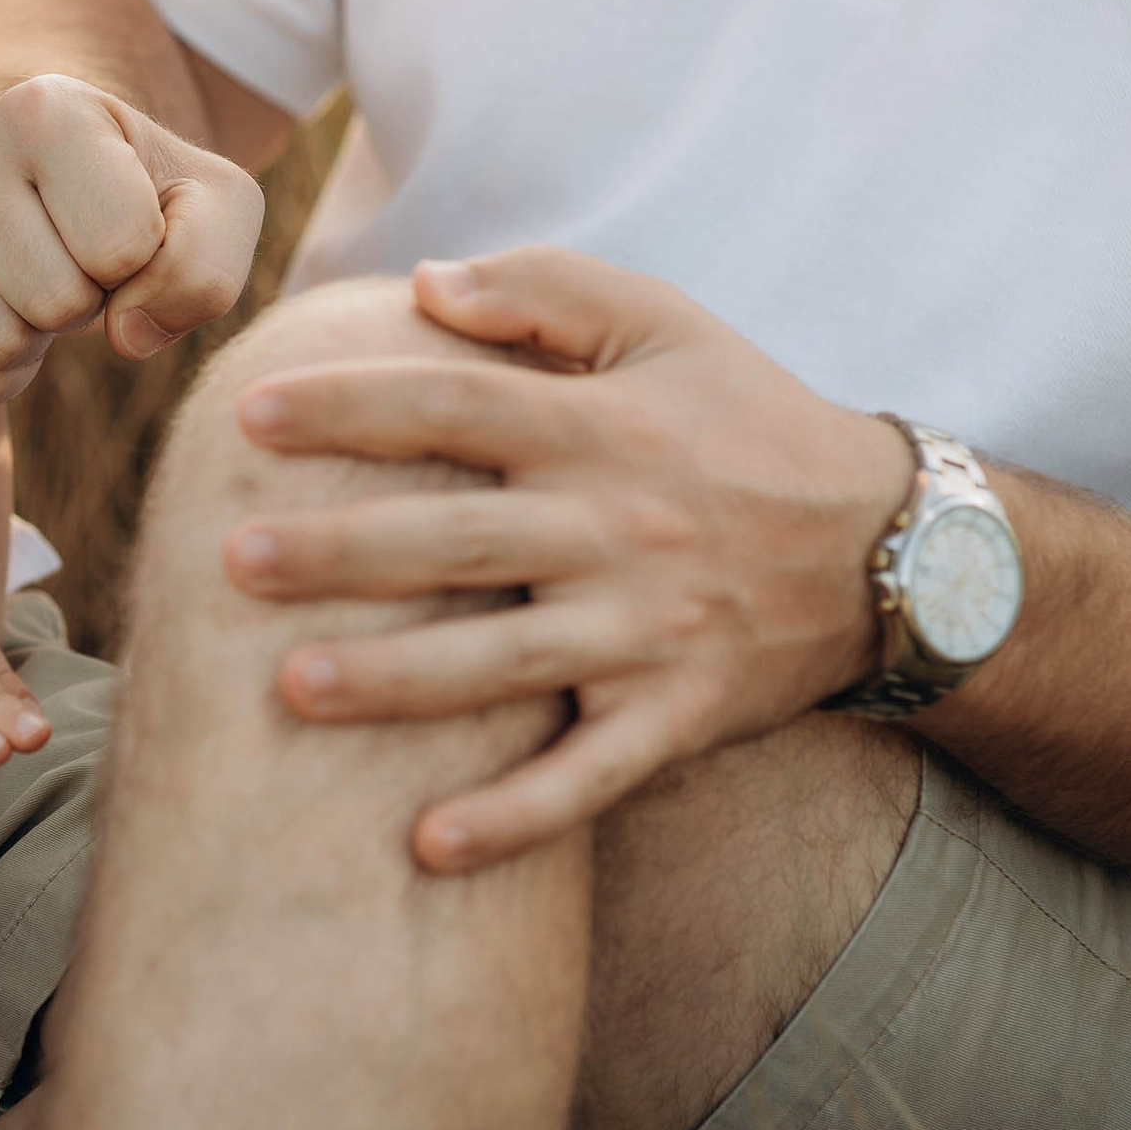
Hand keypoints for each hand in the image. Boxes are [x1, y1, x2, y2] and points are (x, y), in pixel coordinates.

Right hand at [0, 74, 265, 409]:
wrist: (50, 201)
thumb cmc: (144, 201)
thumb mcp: (214, 210)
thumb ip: (207, 265)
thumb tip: (128, 332)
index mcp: (47, 107)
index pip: (122, 245)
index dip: (142, 263)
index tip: (123, 230)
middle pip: (54, 302)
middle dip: (84, 305)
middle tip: (72, 263)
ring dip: (32, 339)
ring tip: (30, 284)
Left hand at [223, 248, 914, 872]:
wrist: (898, 549)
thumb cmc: (746, 419)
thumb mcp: (664, 324)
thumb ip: (542, 289)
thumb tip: (422, 282)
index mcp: (602, 427)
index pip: (455, 407)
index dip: (351, 407)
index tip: (250, 416)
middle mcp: (619, 528)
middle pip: (459, 538)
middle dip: (341, 551)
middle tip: (232, 561)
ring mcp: (649, 631)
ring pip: (504, 663)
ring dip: (395, 681)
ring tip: (288, 687)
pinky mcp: (678, 715)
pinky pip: (589, 778)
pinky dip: (513, 817)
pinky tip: (425, 846)